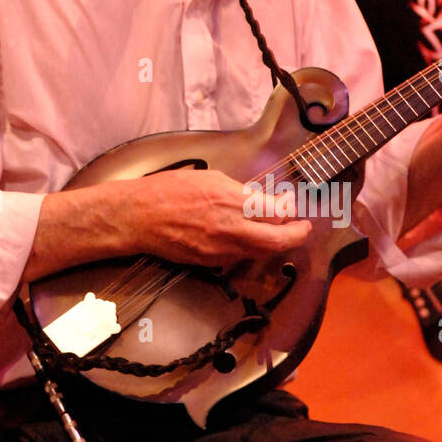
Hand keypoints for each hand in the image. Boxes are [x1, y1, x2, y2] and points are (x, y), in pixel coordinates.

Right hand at [124, 167, 312, 266]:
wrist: (138, 217)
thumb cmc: (169, 190)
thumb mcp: (211, 178)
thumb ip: (241, 192)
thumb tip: (263, 200)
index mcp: (232, 201)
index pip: (278, 212)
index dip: (290, 208)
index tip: (291, 203)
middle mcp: (231, 228)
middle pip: (279, 240)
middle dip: (297, 235)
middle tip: (303, 228)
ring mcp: (221, 250)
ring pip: (262, 252)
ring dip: (275, 243)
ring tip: (280, 232)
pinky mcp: (211, 263)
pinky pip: (241, 257)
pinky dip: (252, 248)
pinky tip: (249, 237)